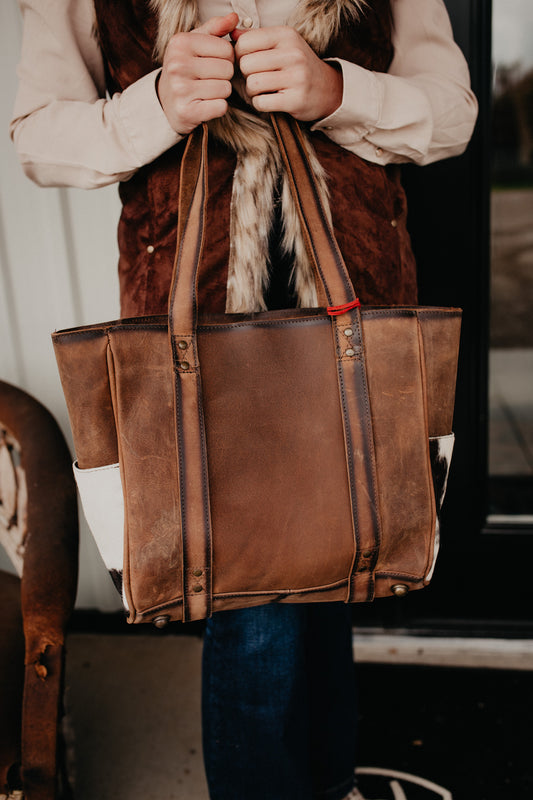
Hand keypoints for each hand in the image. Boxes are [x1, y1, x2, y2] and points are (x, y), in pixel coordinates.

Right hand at [157, 13, 237, 133]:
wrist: (165, 102)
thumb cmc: (184, 70)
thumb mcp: (194, 44)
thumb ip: (214, 28)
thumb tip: (234, 17)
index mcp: (180, 43)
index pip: (227, 49)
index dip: (227, 59)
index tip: (213, 63)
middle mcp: (177, 64)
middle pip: (227, 70)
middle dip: (224, 77)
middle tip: (209, 79)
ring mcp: (181, 89)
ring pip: (225, 89)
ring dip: (221, 93)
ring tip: (207, 91)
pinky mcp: (187, 112)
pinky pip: (221, 107)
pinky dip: (217, 107)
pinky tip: (205, 104)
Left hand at [233, 26, 342, 121]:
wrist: (327, 89)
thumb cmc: (299, 66)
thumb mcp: (282, 44)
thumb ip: (256, 38)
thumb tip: (232, 33)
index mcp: (286, 35)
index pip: (245, 42)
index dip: (239, 55)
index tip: (249, 61)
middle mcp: (293, 54)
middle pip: (246, 65)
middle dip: (246, 75)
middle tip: (255, 78)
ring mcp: (296, 77)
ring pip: (252, 84)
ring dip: (251, 92)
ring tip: (262, 90)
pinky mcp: (295, 100)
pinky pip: (261, 102)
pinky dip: (259, 104)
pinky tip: (268, 100)